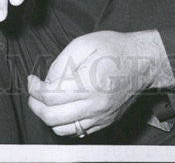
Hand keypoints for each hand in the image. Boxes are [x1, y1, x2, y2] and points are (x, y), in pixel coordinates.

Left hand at [27, 30, 174, 136]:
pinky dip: (64, 123)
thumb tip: (47, 81)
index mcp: (88, 84)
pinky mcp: (105, 122)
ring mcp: (100, 117)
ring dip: (48, 117)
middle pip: (52, 117)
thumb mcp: (83, 44)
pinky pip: (78, 132)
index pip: (50, 96)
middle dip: (35, 105)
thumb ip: (60, 64)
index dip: (34, 88)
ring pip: (62, 130)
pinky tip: (64, 107)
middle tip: (34, 92)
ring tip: (47, 101)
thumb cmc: (114, 49)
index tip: (32, 80)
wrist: (142, 62)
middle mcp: (95, 105)